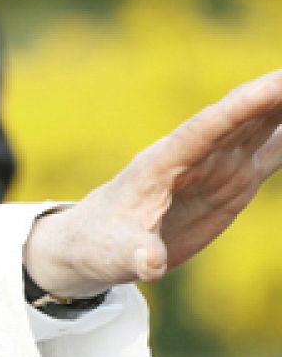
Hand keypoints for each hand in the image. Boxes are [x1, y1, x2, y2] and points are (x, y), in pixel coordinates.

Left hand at [23, 68, 281, 299]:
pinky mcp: (231, 181)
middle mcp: (195, 156)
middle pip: (244, 114)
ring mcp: (216, 165)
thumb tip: (150, 265)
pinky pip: (271, 152)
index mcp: (163, 162)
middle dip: (279, 91)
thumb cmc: (97, 245)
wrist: (94, 246)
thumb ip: (134, 254)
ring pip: (262, 126)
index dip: (245, 104)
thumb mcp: (113, 255)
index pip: (208, 126)